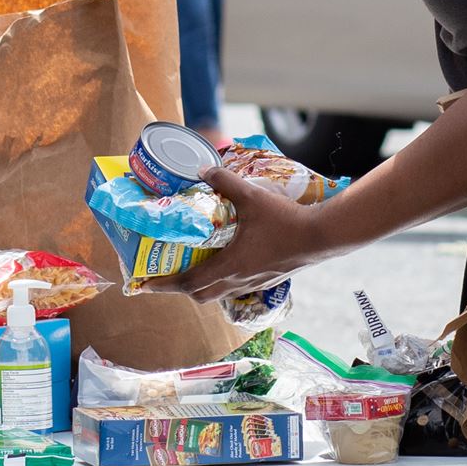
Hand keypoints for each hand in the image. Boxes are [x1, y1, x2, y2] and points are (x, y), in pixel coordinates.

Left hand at [175, 169, 335, 302]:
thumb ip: (225, 181)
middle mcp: (238, 280)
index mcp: (230, 266)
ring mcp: (254, 283)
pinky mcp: (268, 280)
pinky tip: (228, 264)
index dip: (163, 285)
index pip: (188, 283)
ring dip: (203, 287)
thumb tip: (202, 169)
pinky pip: (237, 289)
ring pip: (220, 294)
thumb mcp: (252, 196)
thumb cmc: (286, 220)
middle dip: (181, 289)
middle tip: (168, 276)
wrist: (322, 237)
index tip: (144, 285)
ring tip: (194, 270)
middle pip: (201, 295)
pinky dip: (224, 282)